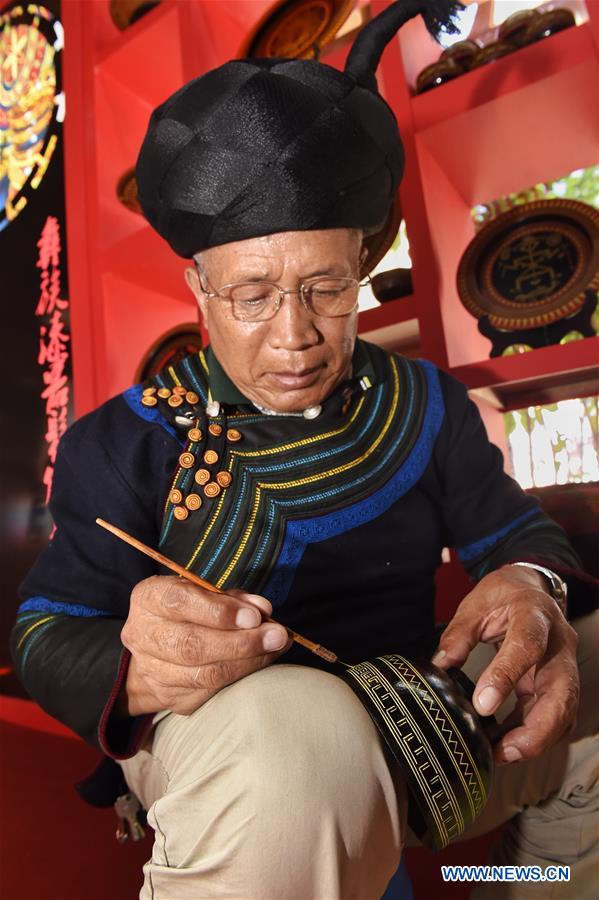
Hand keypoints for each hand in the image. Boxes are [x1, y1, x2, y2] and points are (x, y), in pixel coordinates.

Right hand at [120, 575, 289, 716]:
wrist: (157, 646)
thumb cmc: (188, 610)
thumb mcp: (206, 592)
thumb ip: (232, 598)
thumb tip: (262, 609)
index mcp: (149, 598)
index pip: (179, 603)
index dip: (219, 612)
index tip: (254, 617)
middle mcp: (142, 634)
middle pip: (192, 645)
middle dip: (241, 642)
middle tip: (277, 636)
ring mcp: (152, 670)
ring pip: (204, 673)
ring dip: (247, 662)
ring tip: (276, 648)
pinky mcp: (168, 696)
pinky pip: (209, 691)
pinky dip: (240, 677)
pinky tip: (261, 663)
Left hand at [432, 565, 578, 764]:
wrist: (530, 589)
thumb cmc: (503, 595)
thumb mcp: (476, 604)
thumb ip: (458, 634)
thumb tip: (440, 666)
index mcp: (534, 613)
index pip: (527, 646)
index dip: (507, 676)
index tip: (483, 704)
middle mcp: (558, 642)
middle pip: (562, 691)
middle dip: (538, 728)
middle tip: (505, 750)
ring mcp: (564, 665)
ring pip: (564, 711)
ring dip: (537, 739)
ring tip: (502, 754)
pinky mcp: (558, 684)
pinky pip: (556, 716)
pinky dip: (536, 736)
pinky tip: (508, 745)